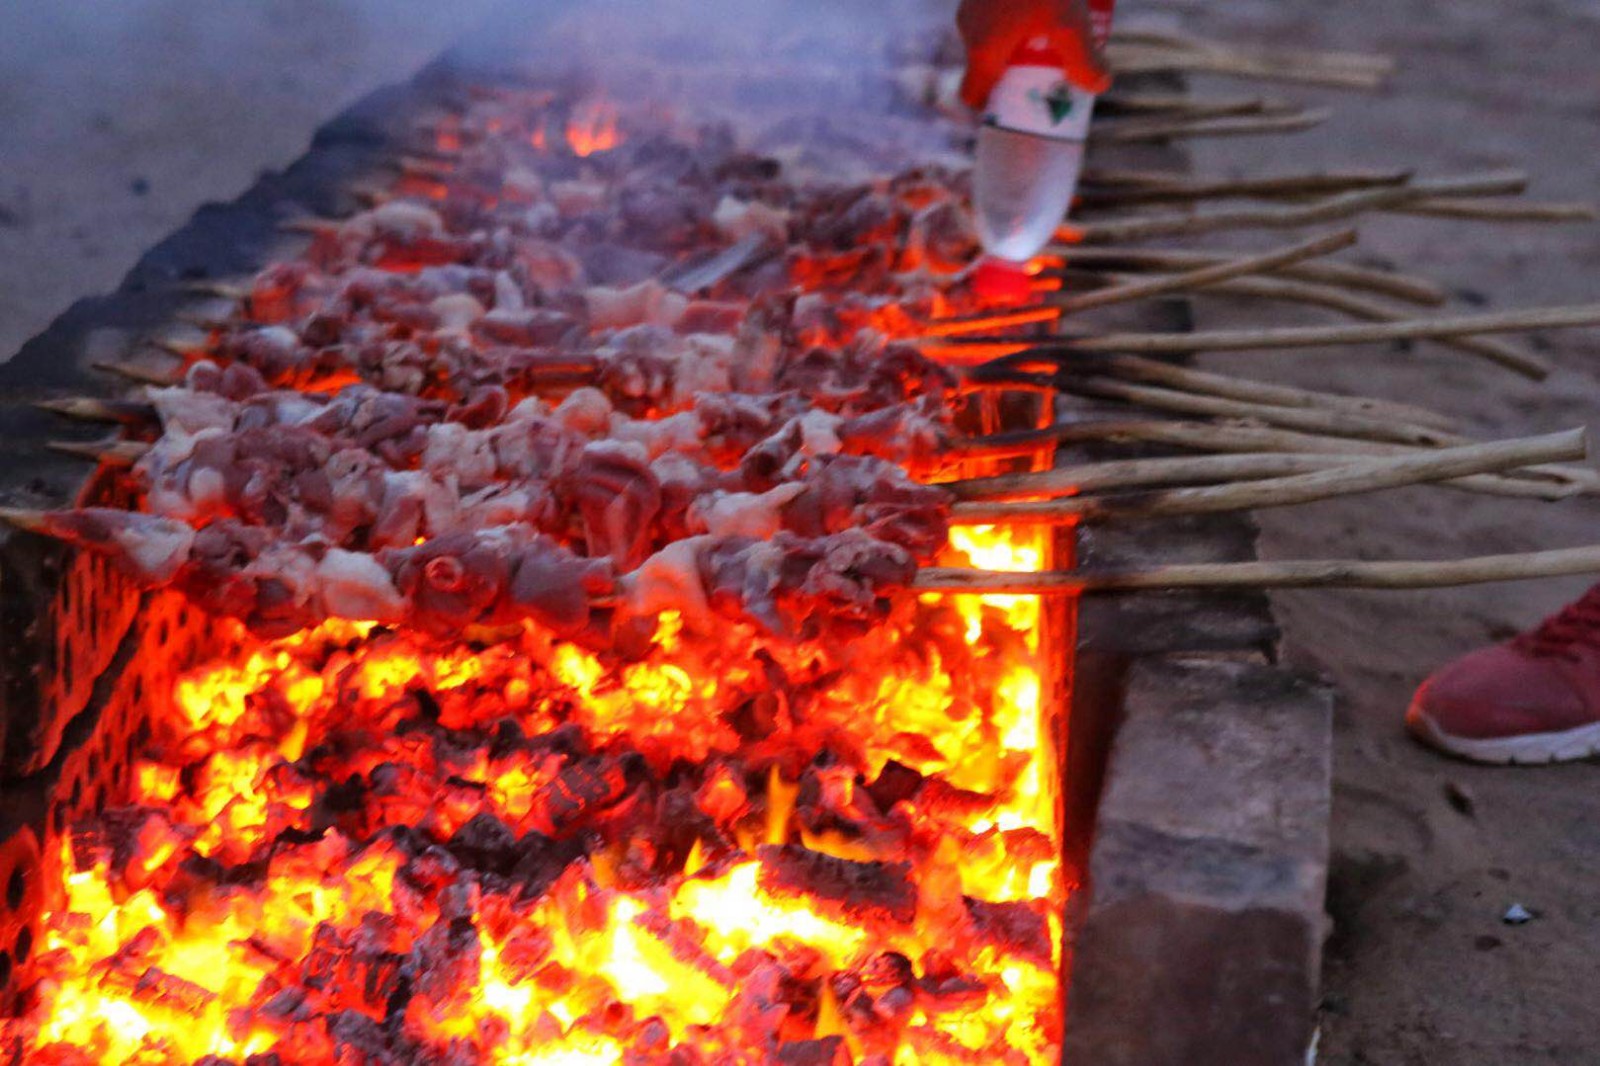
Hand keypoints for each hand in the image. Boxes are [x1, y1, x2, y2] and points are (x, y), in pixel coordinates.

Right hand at [957, 0, 1111, 109]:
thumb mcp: (1072, 20)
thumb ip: (1085, 60)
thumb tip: (1098, 87)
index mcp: (983, 50)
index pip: (973, 95)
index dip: (994, 105)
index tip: (1020, 104)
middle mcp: (968, 29)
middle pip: (987, 65)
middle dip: (1016, 71)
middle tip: (1050, 67)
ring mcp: (971, 2)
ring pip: (991, 35)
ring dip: (1017, 40)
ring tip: (1054, 30)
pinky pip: (994, 10)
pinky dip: (1015, 15)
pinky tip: (1042, 2)